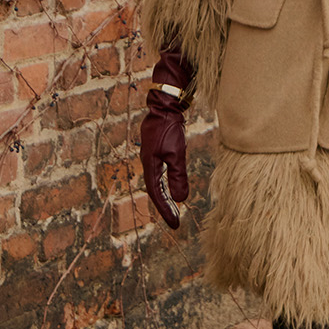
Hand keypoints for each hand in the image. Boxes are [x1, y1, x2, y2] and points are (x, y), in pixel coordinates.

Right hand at [140, 46, 192, 229]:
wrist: (165, 104)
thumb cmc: (170, 127)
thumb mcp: (176, 153)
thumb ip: (177, 176)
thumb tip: (181, 200)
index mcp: (149, 164)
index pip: (155, 193)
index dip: (165, 209)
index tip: (175, 225)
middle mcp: (147, 161)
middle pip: (154, 189)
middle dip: (164, 206)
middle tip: (175, 222)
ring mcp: (151, 155)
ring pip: (156, 181)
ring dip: (164, 196)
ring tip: (174, 210)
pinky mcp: (157, 149)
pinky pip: (160, 172)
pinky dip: (165, 183)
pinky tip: (173, 188)